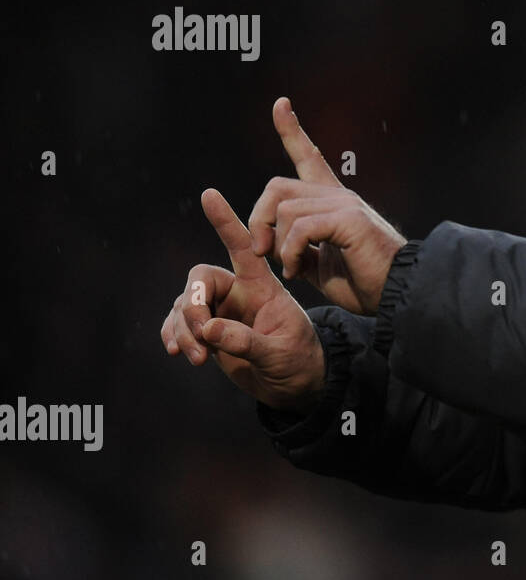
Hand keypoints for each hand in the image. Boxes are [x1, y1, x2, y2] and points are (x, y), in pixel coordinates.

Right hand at [160, 187, 325, 412]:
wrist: (295, 385)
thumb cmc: (298, 362)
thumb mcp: (281, 353)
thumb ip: (247, 342)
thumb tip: (209, 329)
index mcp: (262, 286)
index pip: (243, 247)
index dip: (226, 221)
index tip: (209, 194)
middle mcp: (238, 293)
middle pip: (201, 278)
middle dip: (192, 303)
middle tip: (201, 333)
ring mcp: (220, 311)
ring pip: (184, 304)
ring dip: (182, 328)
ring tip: (197, 357)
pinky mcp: (207, 331)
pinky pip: (178, 324)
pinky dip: (173, 334)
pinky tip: (176, 351)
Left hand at [247, 97, 406, 314]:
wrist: (396, 293)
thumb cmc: (363, 282)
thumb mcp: (319, 264)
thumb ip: (297, 248)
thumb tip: (271, 243)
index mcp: (332, 201)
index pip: (308, 156)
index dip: (291, 130)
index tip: (279, 104)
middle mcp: (338, 195)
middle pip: (276, 187)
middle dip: (259, 220)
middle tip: (262, 251)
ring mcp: (345, 204)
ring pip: (285, 210)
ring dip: (277, 245)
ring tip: (291, 267)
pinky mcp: (350, 219)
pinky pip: (301, 227)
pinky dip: (291, 252)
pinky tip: (298, 269)